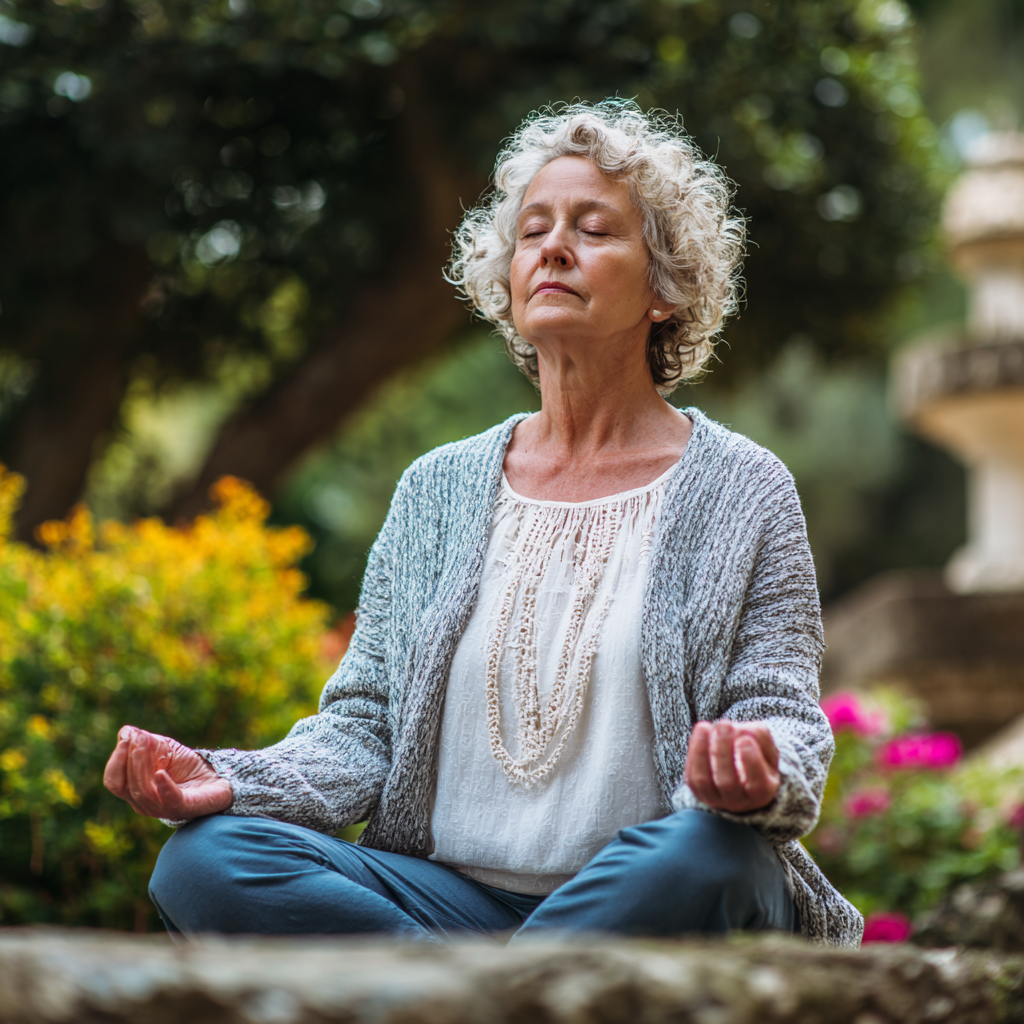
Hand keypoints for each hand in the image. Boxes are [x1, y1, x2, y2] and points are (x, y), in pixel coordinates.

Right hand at [103, 725, 232, 819]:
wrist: (217, 776)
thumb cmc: (186, 764)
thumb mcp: (163, 748)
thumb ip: (143, 741)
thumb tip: (126, 732)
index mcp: (134, 791)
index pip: (113, 780)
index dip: (116, 759)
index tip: (127, 737)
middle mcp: (144, 804)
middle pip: (124, 786)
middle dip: (129, 759)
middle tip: (139, 737)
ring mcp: (163, 808)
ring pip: (143, 792)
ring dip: (142, 765)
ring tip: (147, 742)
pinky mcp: (184, 807)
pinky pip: (169, 800)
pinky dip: (164, 786)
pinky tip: (161, 772)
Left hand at [684, 720, 780, 813]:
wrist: (739, 770)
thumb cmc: (756, 756)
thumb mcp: (766, 747)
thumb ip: (760, 736)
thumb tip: (740, 732)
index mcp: (762, 793)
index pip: (758, 785)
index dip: (751, 763)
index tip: (746, 740)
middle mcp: (738, 801)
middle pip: (728, 783)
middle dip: (723, 752)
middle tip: (724, 725)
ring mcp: (715, 799)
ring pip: (704, 780)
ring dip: (702, 751)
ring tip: (705, 726)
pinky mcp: (697, 791)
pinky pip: (691, 774)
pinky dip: (693, 751)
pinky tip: (701, 730)